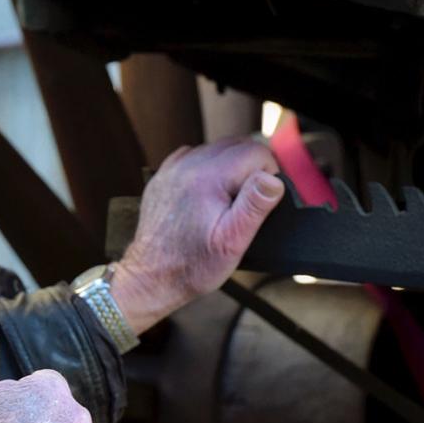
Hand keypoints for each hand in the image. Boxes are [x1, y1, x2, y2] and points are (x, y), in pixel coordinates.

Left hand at [111, 137, 283, 331]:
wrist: (151, 277)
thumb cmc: (192, 265)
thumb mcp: (232, 241)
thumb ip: (254, 205)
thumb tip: (272, 178)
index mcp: (207, 177)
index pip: (256, 152)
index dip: (269, 174)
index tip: (261, 200)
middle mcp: (187, 165)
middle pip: (237, 145)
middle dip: (251, 168)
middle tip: (247, 203)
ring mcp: (172, 169)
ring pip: (216, 149)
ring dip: (230, 168)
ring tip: (227, 202)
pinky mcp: (163, 177)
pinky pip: (195, 158)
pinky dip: (208, 169)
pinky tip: (208, 195)